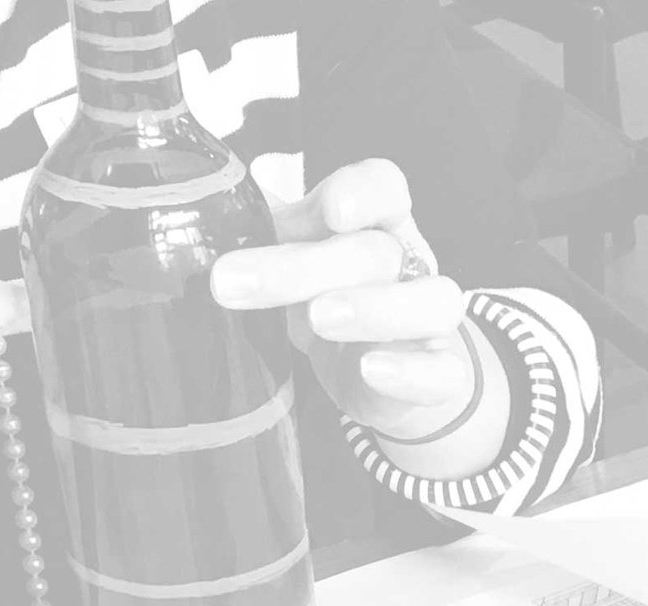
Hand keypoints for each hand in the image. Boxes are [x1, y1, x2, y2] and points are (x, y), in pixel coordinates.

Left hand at [210, 159, 484, 440]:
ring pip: (432, 303)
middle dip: (306, 266)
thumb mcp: (286, 257)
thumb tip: (203, 205)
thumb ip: (255, 229)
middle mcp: (410, 265)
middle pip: (379, 252)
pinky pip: (444, 372)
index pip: (384, 190)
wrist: (373, 370)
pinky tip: (370, 370)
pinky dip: (410, 372)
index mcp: (374, 224)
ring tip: (318, 319)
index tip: (330, 210)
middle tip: (234, 281)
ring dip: (376, 309)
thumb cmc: (323, 297)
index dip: (363, 194)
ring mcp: (431, 320)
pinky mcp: (440, 374)